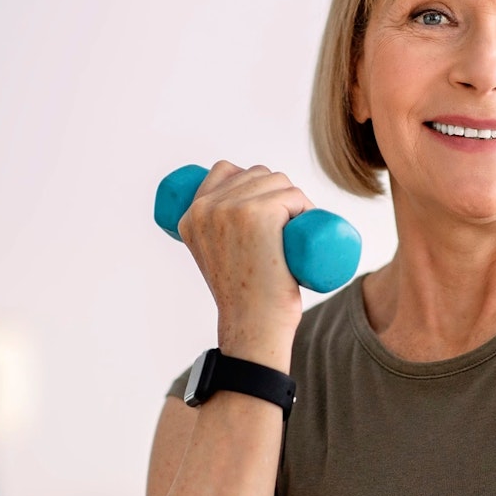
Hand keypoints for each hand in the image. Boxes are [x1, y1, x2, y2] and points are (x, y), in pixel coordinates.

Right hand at [177, 161, 315, 370]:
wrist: (253, 325)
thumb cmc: (242, 297)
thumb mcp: (214, 258)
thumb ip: (215, 237)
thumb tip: (232, 226)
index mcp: (189, 215)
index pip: (225, 170)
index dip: (252, 184)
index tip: (268, 211)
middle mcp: (206, 207)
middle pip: (256, 173)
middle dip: (278, 192)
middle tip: (287, 228)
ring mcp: (231, 208)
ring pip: (278, 182)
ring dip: (295, 200)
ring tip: (296, 231)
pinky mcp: (259, 213)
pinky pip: (293, 194)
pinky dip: (305, 205)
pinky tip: (303, 224)